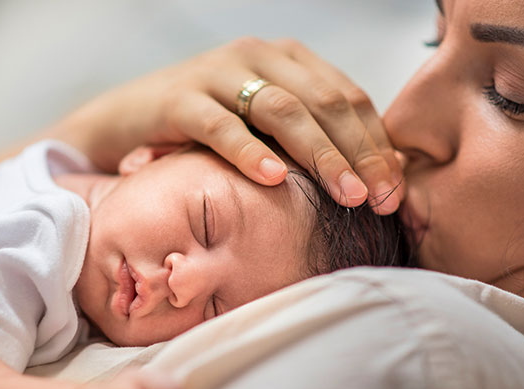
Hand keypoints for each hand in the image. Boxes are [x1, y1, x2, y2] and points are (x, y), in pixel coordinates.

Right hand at [56, 37, 402, 213]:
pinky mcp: (179, 98)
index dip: (376, 144)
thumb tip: (371, 181)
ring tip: (344, 194)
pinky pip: (220, 124)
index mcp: (289, 60)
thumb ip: (307, 139)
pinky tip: (272, 177)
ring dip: (319, 153)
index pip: (348, 97)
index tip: (395, 191)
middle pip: (324, 102)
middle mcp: (259, 56)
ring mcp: (218, 72)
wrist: (127, 119)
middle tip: (379, 198)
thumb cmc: (206, 131)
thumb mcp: (262, 127)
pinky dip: (248, 151)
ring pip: (282, 110)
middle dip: (359, 152)